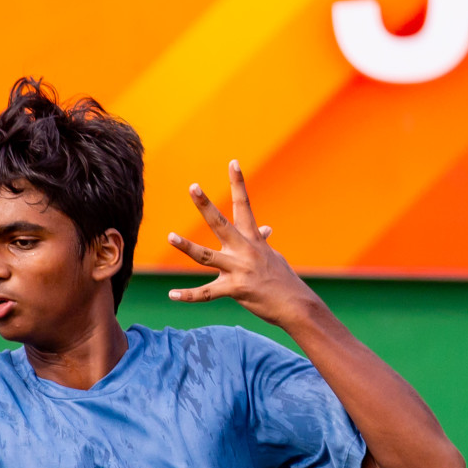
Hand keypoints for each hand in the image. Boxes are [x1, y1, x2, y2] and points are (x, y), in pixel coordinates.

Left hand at [166, 160, 323, 327]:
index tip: (233, 162)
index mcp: (252, 239)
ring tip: (170, 236)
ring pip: (206, 256)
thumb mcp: (272, 256)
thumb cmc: (283, 280)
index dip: (238, 183)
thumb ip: (262, 242)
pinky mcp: (236, 289)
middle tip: (193, 186)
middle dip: (205, 205)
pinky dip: (188, 295)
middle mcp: (244, 250)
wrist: (296, 305)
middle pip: (220, 223)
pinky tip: (172, 295)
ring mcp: (239, 269)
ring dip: (187, 246)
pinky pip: (207, 293)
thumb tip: (266, 228)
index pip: (245, 205)